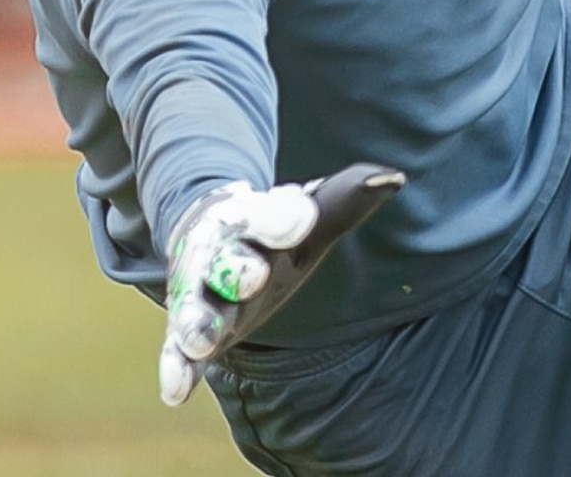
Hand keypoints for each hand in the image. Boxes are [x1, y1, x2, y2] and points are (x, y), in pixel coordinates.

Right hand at [158, 163, 405, 405]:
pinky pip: (177, 351)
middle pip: (226, 262)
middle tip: (254, 275)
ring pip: (195, 308)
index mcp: (249, 220)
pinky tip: (177, 392)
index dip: (282, 218)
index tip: (303, 216)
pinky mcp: (190, 331)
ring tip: (202, 341)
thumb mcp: (311, 214)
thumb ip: (348, 197)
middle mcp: (220, 256)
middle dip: (239, 269)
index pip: (265, 217)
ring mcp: (201, 295)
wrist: (212, 231)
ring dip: (199, 322)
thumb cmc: (276, 227)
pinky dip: (177, 368)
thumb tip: (393, 178)